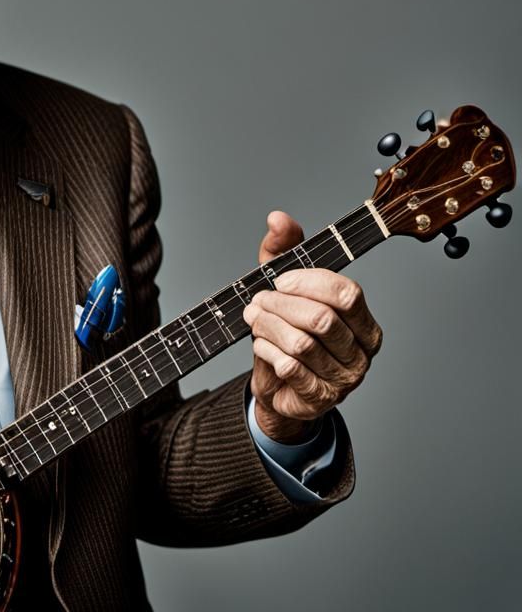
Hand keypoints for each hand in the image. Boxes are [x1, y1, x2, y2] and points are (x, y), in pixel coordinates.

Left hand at [243, 211, 382, 443]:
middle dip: (281, 305)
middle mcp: (362, 352)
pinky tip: (259, 344)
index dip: (309, 282)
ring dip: (268, 326)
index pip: (347, 293)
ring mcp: (344, 380)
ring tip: (253, 318)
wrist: (279, 386)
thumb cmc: (287, 329)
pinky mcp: (320, 398)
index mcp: (364, 322)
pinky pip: (290, 368)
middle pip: (322, 318)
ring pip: (302, 343)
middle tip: (257, 301)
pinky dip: (268, 350)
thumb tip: (278, 218)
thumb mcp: (284, 286)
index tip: (279, 279)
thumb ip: (284, 249)